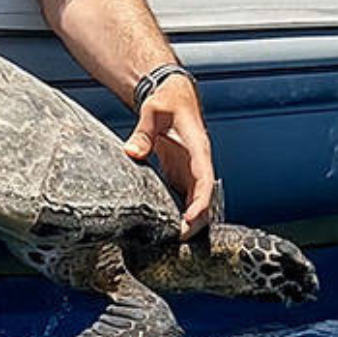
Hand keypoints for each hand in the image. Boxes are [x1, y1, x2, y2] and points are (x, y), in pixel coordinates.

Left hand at [124, 74, 216, 237]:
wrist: (173, 95)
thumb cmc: (167, 101)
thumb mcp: (153, 111)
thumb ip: (143, 132)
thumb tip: (132, 152)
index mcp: (198, 147)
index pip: (204, 178)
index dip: (200, 201)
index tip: (190, 219)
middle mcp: (199, 161)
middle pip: (205, 196)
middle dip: (197, 219)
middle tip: (180, 239)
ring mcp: (192, 168)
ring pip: (199, 200)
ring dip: (192, 219)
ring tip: (176, 241)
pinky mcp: (182, 172)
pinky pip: (187, 196)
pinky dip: (183, 212)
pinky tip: (171, 227)